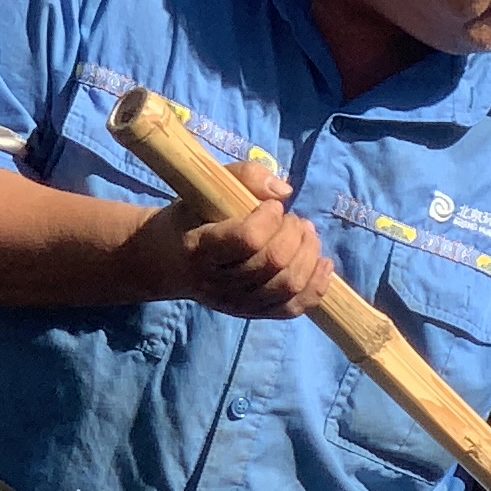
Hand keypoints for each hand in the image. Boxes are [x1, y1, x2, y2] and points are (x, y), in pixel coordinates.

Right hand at [139, 154, 333, 320]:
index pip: (248, 239)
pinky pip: (294, 308)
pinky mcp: (254, 314)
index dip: (269, 218)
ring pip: (288, 286)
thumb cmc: (190, 218)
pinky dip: (316, 286)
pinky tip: (323, 262)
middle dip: (294, 234)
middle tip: (292, 219)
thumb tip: (285, 191)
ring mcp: (237, 304)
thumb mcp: (204, 187)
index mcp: (201, 249)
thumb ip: (243, 176)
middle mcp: (218, 283)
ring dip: (308, 254)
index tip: (271, 206)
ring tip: (306, 234)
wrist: (166, 261)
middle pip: (274, 262)